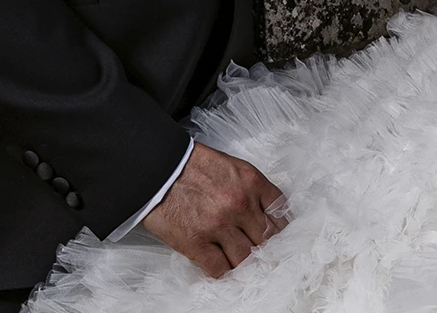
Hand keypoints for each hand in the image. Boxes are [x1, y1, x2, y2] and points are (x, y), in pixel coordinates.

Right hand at [141, 143, 287, 277]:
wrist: (157, 168)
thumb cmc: (190, 165)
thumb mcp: (230, 167)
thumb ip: (250, 189)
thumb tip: (263, 215)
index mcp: (251, 181)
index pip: (280, 211)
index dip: (279, 227)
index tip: (276, 234)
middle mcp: (239, 205)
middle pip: (266, 238)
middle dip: (263, 246)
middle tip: (259, 252)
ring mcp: (219, 226)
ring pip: (246, 258)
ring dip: (243, 261)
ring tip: (238, 260)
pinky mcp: (196, 243)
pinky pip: (220, 269)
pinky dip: (223, 271)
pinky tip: (220, 264)